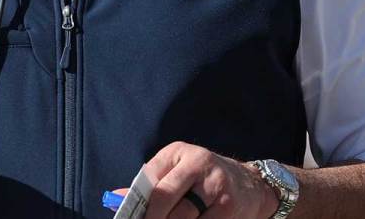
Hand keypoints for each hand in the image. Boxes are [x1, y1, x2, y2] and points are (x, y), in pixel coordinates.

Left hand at [141, 141, 278, 218]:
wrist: (249, 183)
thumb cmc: (202, 177)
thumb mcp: (176, 170)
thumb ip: (149, 184)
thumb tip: (114, 198)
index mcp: (179, 152)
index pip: (151, 178)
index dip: (136, 204)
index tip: (128, 218)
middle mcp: (199, 164)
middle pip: (165, 198)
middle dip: (151, 218)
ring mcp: (216, 185)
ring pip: (183, 217)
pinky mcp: (229, 207)